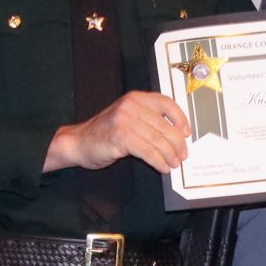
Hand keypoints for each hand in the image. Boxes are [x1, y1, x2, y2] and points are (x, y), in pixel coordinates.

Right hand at [46, 91, 191, 172]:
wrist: (78, 142)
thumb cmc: (104, 133)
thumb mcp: (127, 118)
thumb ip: (148, 120)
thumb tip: (176, 134)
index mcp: (135, 98)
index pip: (166, 103)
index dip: (180, 119)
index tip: (186, 132)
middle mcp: (131, 105)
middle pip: (165, 126)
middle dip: (177, 144)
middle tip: (182, 155)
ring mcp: (125, 120)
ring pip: (158, 140)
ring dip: (170, 156)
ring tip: (174, 164)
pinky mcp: (120, 136)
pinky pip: (148, 151)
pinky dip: (159, 162)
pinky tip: (162, 167)